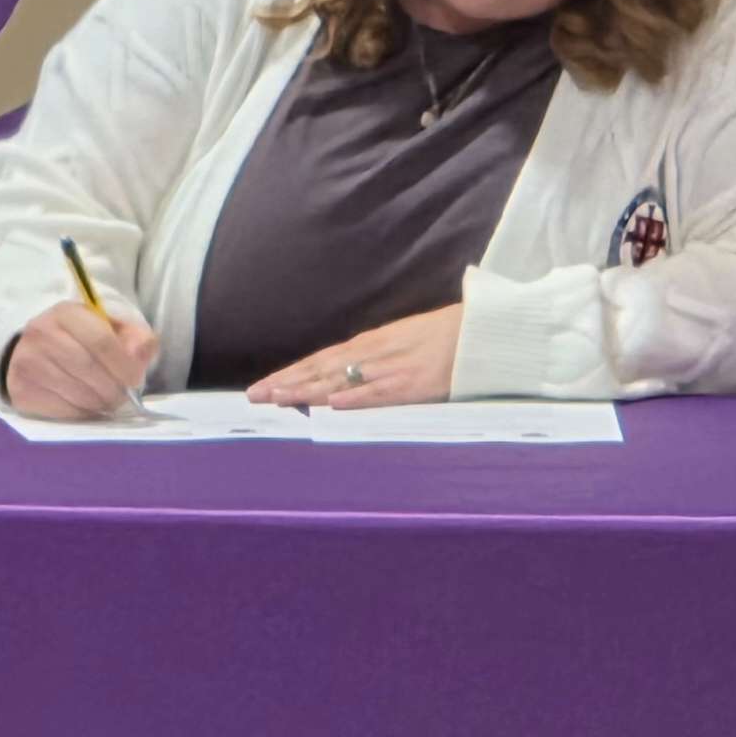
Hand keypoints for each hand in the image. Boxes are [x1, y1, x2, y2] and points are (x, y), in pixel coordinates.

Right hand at [4, 300, 160, 420]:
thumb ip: (135, 338)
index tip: (136, 380)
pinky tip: (86, 405)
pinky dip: (82, 412)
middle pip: (88, 368)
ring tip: (106, 400)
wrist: (36, 350)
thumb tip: (140, 354)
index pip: (100, 340)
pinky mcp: (20, 389)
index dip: (124, 364)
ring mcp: (27, 362)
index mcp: (66, 312)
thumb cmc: (81, 339)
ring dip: (100, 403)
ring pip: (76, 392)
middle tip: (122, 396)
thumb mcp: (111, 329)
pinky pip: (62, 409)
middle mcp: (41, 333)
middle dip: (113, 388)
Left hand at [248, 303, 462, 409]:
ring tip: (277, 399)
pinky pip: (379, 394)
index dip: (290, 374)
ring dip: (307, 391)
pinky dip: (355, 399)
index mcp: (369, 344)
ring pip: (341, 381)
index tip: (262, 386)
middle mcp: (372, 354)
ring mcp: (391, 369)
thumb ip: (372, 358)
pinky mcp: (414, 384)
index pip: (319, 361)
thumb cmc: (443, 338)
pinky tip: (331, 405)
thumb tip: (343, 378)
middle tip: (253, 397)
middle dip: (286, 383)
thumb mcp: (399, 342)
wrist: (481, 332)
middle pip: (321, 370)